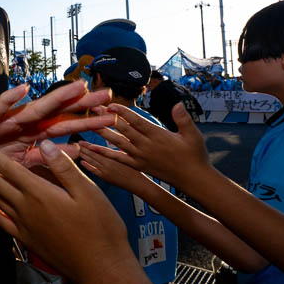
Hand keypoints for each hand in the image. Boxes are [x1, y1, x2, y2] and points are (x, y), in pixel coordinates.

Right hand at [0, 82, 113, 166]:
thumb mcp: (25, 160)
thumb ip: (49, 156)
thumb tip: (78, 151)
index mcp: (36, 132)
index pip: (68, 125)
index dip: (89, 120)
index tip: (113, 115)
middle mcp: (27, 122)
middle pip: (59, 112)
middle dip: (83, 104)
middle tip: (107, 95)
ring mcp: (9, 119)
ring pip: (36, 107)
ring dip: (57, 98)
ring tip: (77, 88)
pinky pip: (0, 108)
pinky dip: (9, 99)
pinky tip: (21, 89)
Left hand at [0, 139, 131, 283]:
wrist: (99, 268)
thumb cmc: (100, 228)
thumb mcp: (88, 191)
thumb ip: (62, 167)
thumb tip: (43, 145)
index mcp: (40, 193)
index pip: (9, 169)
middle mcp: (26, 209)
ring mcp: (24, 226)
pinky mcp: (27, 240)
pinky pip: (2, 222)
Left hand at [78, 143, 157, 195]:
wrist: (138, 183)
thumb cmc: (135, 168)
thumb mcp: (128, 154)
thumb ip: (118, 147)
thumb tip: (112, 139)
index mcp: (115, 155)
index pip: (98, 148)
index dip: (89, 144)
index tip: (81, 140)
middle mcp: (109, 162)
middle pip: (93, 154)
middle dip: (83, 148)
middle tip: (76, 143)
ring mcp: (106, 171)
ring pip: (92, 161)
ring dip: (83, 155)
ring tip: (77, 150)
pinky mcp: (105, 177)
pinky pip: (94, 171)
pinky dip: (87, 166)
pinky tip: (82, 162)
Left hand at [90, 102, 210, 188]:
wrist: (193, 179)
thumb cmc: (195, 155)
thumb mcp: (193, 135)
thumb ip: (183, 119)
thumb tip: (177, 104)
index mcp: (158, 136)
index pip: (137, 121)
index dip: (123, 112)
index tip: (110, 104)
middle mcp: (146, 146)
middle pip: (123, 129)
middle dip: (107, 118)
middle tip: (93, 108)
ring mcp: (141, 157)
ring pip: (118, 143)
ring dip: (103, 133)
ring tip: (88, 125)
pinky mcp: (139, 166)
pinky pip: (119, 158)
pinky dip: (105, 153)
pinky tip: (93, 149)